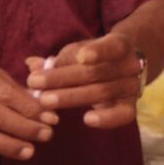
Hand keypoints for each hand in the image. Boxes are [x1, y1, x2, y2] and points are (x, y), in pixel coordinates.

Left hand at [25, 33, 143, 129]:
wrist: (122, 70)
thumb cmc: (94, 58)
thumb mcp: (78, 53)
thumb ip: (58, 60)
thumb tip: (31, 64)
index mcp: (119, 45)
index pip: (112, 46)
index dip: (97, 51)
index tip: (81, 57)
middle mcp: (130, 65)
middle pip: (96, 73)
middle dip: (63, 78)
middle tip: (35, 83)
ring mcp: (132, 87)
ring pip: (102, 93)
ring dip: (71, 97)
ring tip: (45, 101)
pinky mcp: (130, 107)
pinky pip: (122, 115)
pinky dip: (106, 119)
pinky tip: (87, 119)